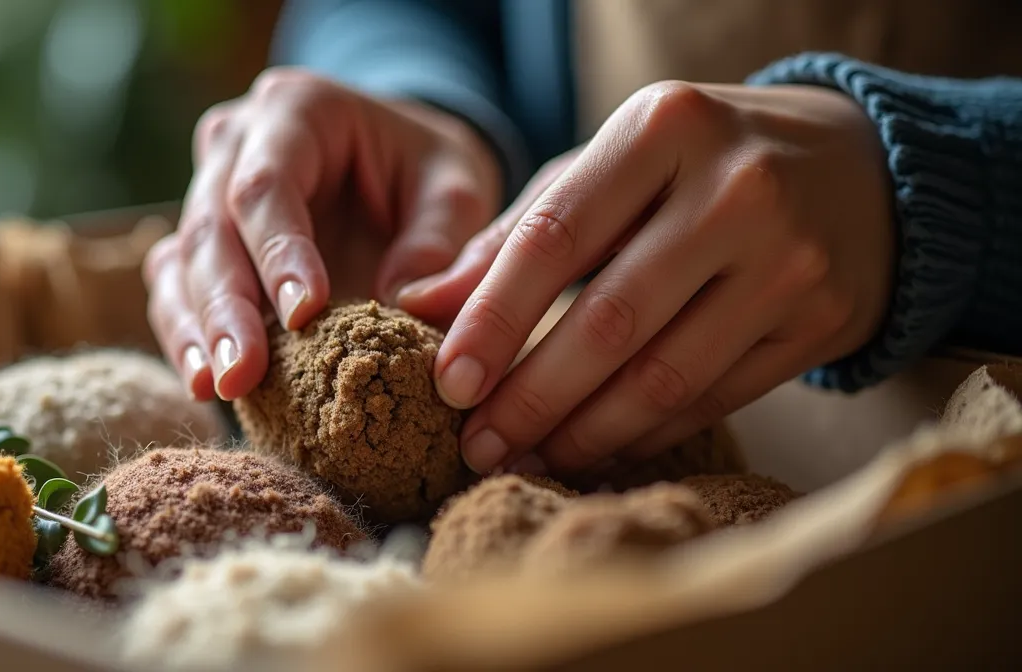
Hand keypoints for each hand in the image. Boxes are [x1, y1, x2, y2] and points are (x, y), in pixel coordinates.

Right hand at [145, 67, 500, 401]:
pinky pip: (176, 290)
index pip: (268, 184)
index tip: (303, 313)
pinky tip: (205, 384)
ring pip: (183, 262)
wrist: (401, 168)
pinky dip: (187, 337)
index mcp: (297, 109)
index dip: (278, 251)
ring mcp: (208, 191)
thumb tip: (399, 304)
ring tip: (217, 387)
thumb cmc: (427, 172)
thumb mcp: (458, 188)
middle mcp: (236, 143)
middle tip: (243, 372)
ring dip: (197, 329)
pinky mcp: (200, 245)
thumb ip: (439, 240)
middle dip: (228, 306)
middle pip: (213, 226)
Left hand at [411, 81, 894, 476]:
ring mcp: (787, 260)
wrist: (857, 168)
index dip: (493, 319)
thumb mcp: (606, 169)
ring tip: (524, 457)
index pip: (555, 237)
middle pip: (609, 321)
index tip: (448, 382)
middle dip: (530, 396)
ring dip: (580, 432)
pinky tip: (591, 449)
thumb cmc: (694, 167)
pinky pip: (710, 399)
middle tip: (476, 443)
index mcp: (663, 129)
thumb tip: (416, 305)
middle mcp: (735, 188)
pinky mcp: (820, 321)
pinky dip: (641, 434)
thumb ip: (511, 235)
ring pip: (662, 376)